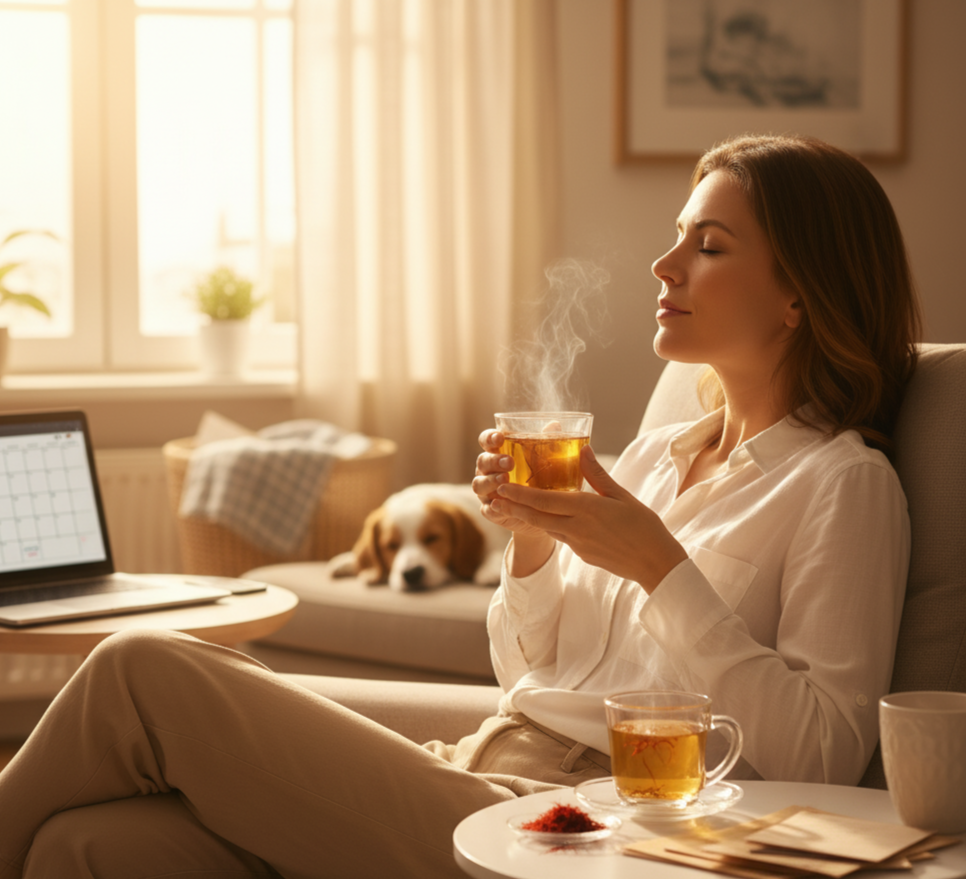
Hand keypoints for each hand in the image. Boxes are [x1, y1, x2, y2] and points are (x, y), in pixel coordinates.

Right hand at [472, 429, 548, 540]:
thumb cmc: (540, 479)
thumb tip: (555, 425)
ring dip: (490, 481)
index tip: (500, 437)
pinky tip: (499, 505)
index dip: (489, 437)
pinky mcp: (490, 510)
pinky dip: (491, 507)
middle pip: (482, 461)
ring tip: (504, 480)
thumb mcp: (545, 461)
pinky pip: (486, 509)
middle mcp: (487, 470)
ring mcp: (486, 491)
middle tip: (510, 462)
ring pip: (478, 484)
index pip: (486, 440)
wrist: (541, 512)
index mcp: (497, 453)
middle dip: (494, 460)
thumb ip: (546, 443)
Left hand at [493, 445, 687, 592]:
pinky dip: (548, 526)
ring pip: (546, 527)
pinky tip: (544, 518)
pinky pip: (559, 537)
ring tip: (510, 506)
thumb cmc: (643, 526)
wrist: (654, 563)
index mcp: (586, 510)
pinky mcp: (581, 555)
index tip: (503, 486)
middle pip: (537, 517)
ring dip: (527, 517)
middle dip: (513, 507)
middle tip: (495, 496)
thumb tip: (582, 450)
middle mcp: (577, 528)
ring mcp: (577, 545)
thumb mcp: (621, 495)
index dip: (520, 495)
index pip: (544, 501)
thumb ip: (597, 474)